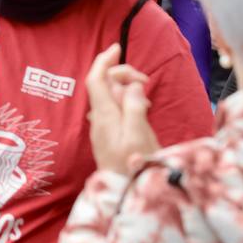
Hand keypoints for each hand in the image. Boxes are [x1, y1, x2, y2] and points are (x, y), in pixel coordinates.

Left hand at [86, 44, 158, 174]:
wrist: (126, 194)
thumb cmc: (135, 167)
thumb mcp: (140, 135)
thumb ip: (134, 107)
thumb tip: (131, 86)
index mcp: (105, 115)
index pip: (96, 80)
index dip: (104, 61)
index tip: (117, 47)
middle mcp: (99, 119)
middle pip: (104, 85)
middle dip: (123, 74)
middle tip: (145, 83)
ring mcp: (102, 128)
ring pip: (110, 96)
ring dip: (127, 88)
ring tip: (146, 99)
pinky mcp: (109, 136)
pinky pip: (114, 109)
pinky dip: (127, 101)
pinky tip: (141, 109)